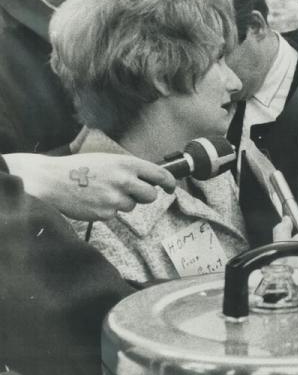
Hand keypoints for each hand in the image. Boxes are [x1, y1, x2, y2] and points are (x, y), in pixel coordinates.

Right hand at [5, 152, 175, 220]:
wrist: (52, 180)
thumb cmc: (79, 168)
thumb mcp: (108, 160)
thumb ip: (129, 169)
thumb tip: (149, 179)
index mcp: (127, 164)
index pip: (160, 174)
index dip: (169, 183)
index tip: (170, 188)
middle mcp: (124, 180)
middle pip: (150, 195)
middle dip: (144, 195)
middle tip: (130, 192)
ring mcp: (115, 198)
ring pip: (132, 206)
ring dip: (122, 202)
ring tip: (102, 193)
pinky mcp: (105, 213)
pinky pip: (115, 214)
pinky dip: (107, 210)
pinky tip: (93, 201)